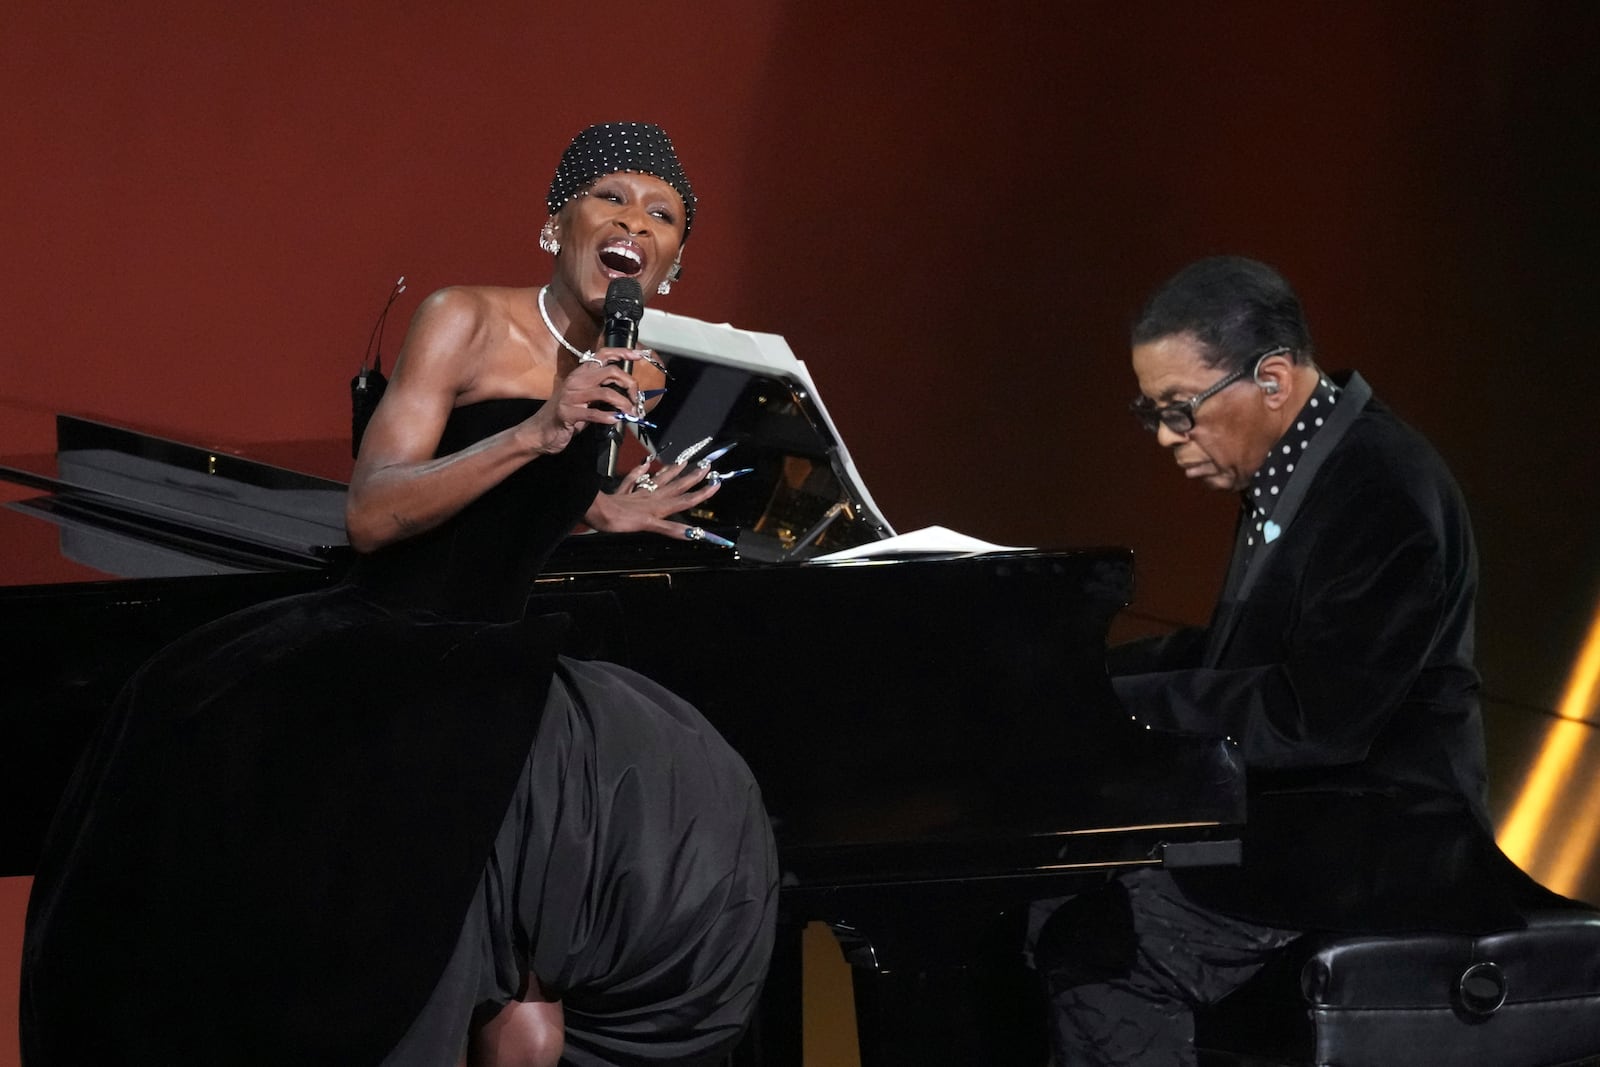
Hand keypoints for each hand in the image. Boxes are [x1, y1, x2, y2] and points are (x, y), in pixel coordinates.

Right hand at [519, 354, 637, 455]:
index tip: (638, 355)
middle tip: (637, 400)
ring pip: (606, 393)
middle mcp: (576, 380)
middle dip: (629, 384)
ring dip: (623, 404)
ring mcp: (571, 396)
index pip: (603, 354)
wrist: (540, 431)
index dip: (622, 352)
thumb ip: (602, 393)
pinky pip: (593, 413)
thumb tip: (628, 394)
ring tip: (630, 414)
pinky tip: (615, 421)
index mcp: (581, 374)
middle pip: (611, 372)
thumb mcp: (585, 399)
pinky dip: (608, 417)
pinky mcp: (568, 413)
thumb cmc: (566, 415)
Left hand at [586, 456, 721, 538]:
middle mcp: (651, 498)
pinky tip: (645, 465)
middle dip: (692, 478)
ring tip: (683, 462)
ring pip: (659, 481)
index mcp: (658, 507)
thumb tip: (692, 533)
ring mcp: (638, 495)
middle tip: (706, 466)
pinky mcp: (624, 494)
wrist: (595, 510)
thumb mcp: (647, 527)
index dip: (701, 493)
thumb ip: (669, 529)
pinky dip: (640, 472)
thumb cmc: (619, 521)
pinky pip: (634, 481)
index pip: (684, 500)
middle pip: (675, 487)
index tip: (716, 483)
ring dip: (672, 472)